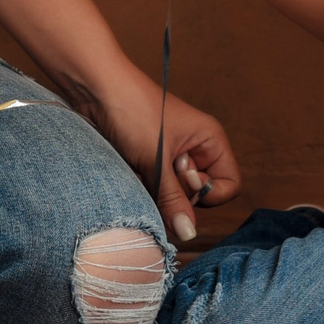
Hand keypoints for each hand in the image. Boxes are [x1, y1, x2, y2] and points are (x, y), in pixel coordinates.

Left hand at [79, 67, 242, 243]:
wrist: (94, 89)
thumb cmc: (133, 110)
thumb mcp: (156, 159)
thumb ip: (174, 199)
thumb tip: (189, 234)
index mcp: (210, 140)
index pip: (229, 185)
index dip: (208, 192)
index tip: (184, 181)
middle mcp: (194, 149)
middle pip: (198, 194)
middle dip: (177, 191)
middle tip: (156, 169)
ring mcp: (170, 156)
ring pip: (173, 194)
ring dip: (156, 190)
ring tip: (139, 167)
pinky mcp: (148, 161)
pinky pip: (153, 188)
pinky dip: (142, 186)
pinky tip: (129, 169)